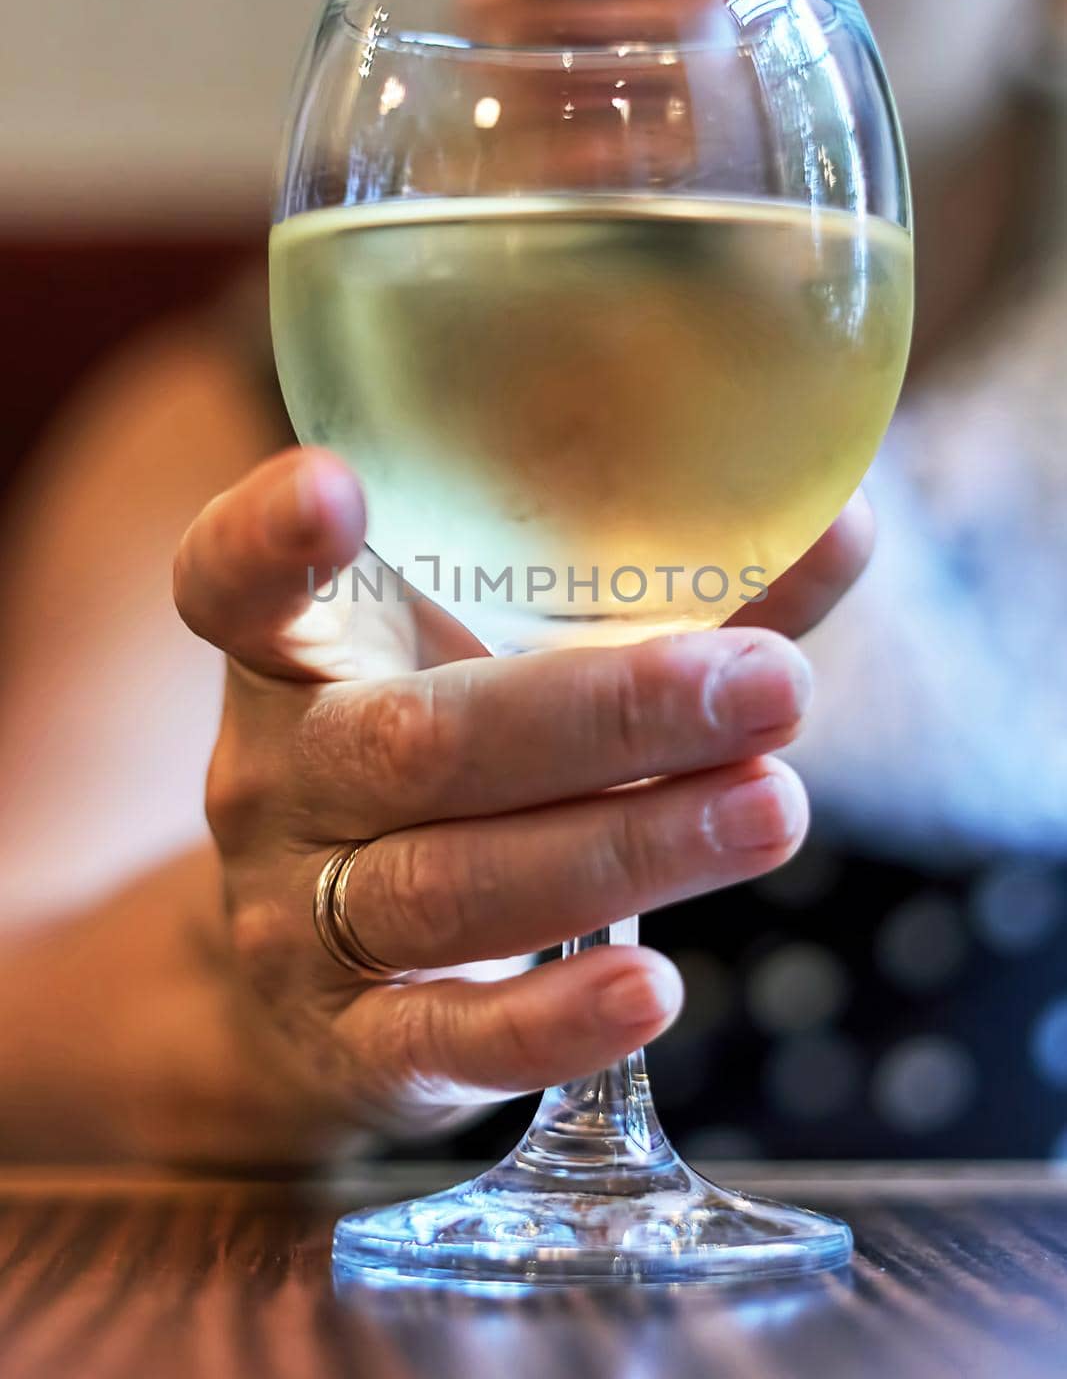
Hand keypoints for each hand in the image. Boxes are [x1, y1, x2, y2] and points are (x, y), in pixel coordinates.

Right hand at [174, 448, 870, 1149]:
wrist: (328, 959)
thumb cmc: (454, 760)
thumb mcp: (505, 666)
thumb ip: (660, 602)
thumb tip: (839, 525)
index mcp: (299, 651)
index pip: (232, 581)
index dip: (268, 540)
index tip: (335, 489)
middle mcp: (279, 776)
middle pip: (416, 742)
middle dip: (603, 716)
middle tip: (764, 687)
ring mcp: (298, 916)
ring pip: (446, 883)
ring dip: (622, 848)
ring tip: (770, 808)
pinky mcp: (350, 1040)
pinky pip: (441, 1037)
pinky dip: (550, 1022)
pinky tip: (654, 988)